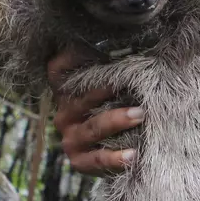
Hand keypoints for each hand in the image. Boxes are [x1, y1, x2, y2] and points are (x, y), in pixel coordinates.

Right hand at [46, 46, 144, 176]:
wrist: (118, 148)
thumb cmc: (119, 105)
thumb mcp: (114, 83)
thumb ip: (114, 64)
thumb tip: (131, 39)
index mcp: (66, 90)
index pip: (59, 70)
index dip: (74, 57)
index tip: (97, 47)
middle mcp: (64, 113)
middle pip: (82, 98)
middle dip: (108, 89)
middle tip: (133, 82)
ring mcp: (71, 138)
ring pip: (92, 127)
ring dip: (117, 120)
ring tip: (140, 114)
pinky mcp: (80, 161)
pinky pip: (97, 160)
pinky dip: (115, 158)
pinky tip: (133, 154)